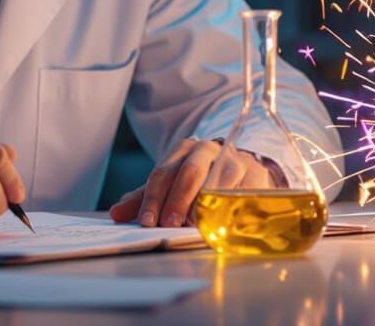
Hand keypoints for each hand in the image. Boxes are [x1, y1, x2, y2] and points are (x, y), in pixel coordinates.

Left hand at [108, 138, 273, 226]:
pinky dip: (235, 208)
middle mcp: (210, 149)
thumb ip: (144, 198)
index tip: (147, 221)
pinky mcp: (258, 174)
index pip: (164, 172)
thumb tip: (117, 213)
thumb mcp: (170, 186)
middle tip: (168, 224)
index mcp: (184, 149)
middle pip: (190, 171)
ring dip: (207, 203)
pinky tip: (225, 224)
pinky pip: (246, 191)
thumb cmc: (200, 180)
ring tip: (196, 226)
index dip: (154, 198)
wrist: (242, 167)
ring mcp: (235, 159)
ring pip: (220, 178)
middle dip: (178, 199)